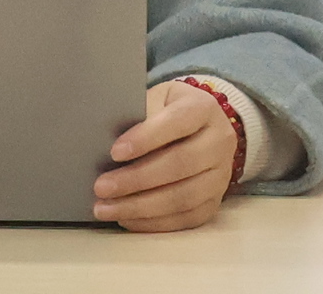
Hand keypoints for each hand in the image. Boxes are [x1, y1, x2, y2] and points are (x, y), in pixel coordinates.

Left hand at [94, 80, 237, 232]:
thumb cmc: (166, 112)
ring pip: (183, 197)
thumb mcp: (155, 101)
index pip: (177, 122)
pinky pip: (185, 218)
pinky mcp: (214, 202)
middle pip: (180, 163)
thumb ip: (137, 116)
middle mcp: (220, 141)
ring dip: (140, 207)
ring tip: (106, 209)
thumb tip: (103, 145)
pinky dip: (153, 222)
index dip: (145, 138)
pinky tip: (127, 219)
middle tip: (101, 187)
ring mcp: (221, 175)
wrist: (198, 129)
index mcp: (203, 108)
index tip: (114, 152)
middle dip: (137, 179)